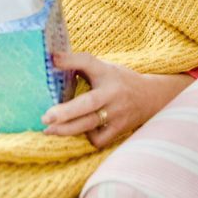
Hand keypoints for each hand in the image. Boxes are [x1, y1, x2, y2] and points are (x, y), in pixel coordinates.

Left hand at [39, 50, 189, 147]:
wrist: (152, 97)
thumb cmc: (121, 81)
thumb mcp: (105, 68)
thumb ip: (82, 65)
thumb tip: (53, 60)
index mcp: (107, 73)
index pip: (89, 62)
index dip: (71, 60)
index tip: (53, 59)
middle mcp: (112, 93)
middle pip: (88, 103)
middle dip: (65, 112)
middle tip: (45, 118)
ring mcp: (117, 113)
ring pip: (89, 124)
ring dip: (66, 129)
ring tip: (49, 130)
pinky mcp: (119, 129)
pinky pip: (98, 138)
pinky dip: (87, 136)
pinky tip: (81, 131)